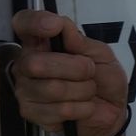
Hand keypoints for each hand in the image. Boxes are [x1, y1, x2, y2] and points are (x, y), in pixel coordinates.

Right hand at [10, 9, 128, 135]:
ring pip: (51, 88)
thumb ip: (80, 40)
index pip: (23, 24)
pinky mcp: (31, 112)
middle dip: (75, 69)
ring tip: (87, 91)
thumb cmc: (104, 80)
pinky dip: (81, 108)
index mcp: (43, 43)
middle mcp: (28, 64)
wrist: (112, 110)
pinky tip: (82, 106)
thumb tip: (61, 24)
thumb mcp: (101, 54)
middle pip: (36, 63)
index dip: (33, 22)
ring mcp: (26, 89)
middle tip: (89, 72)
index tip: (54, 26)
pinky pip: (59, 109)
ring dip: (82, 90)